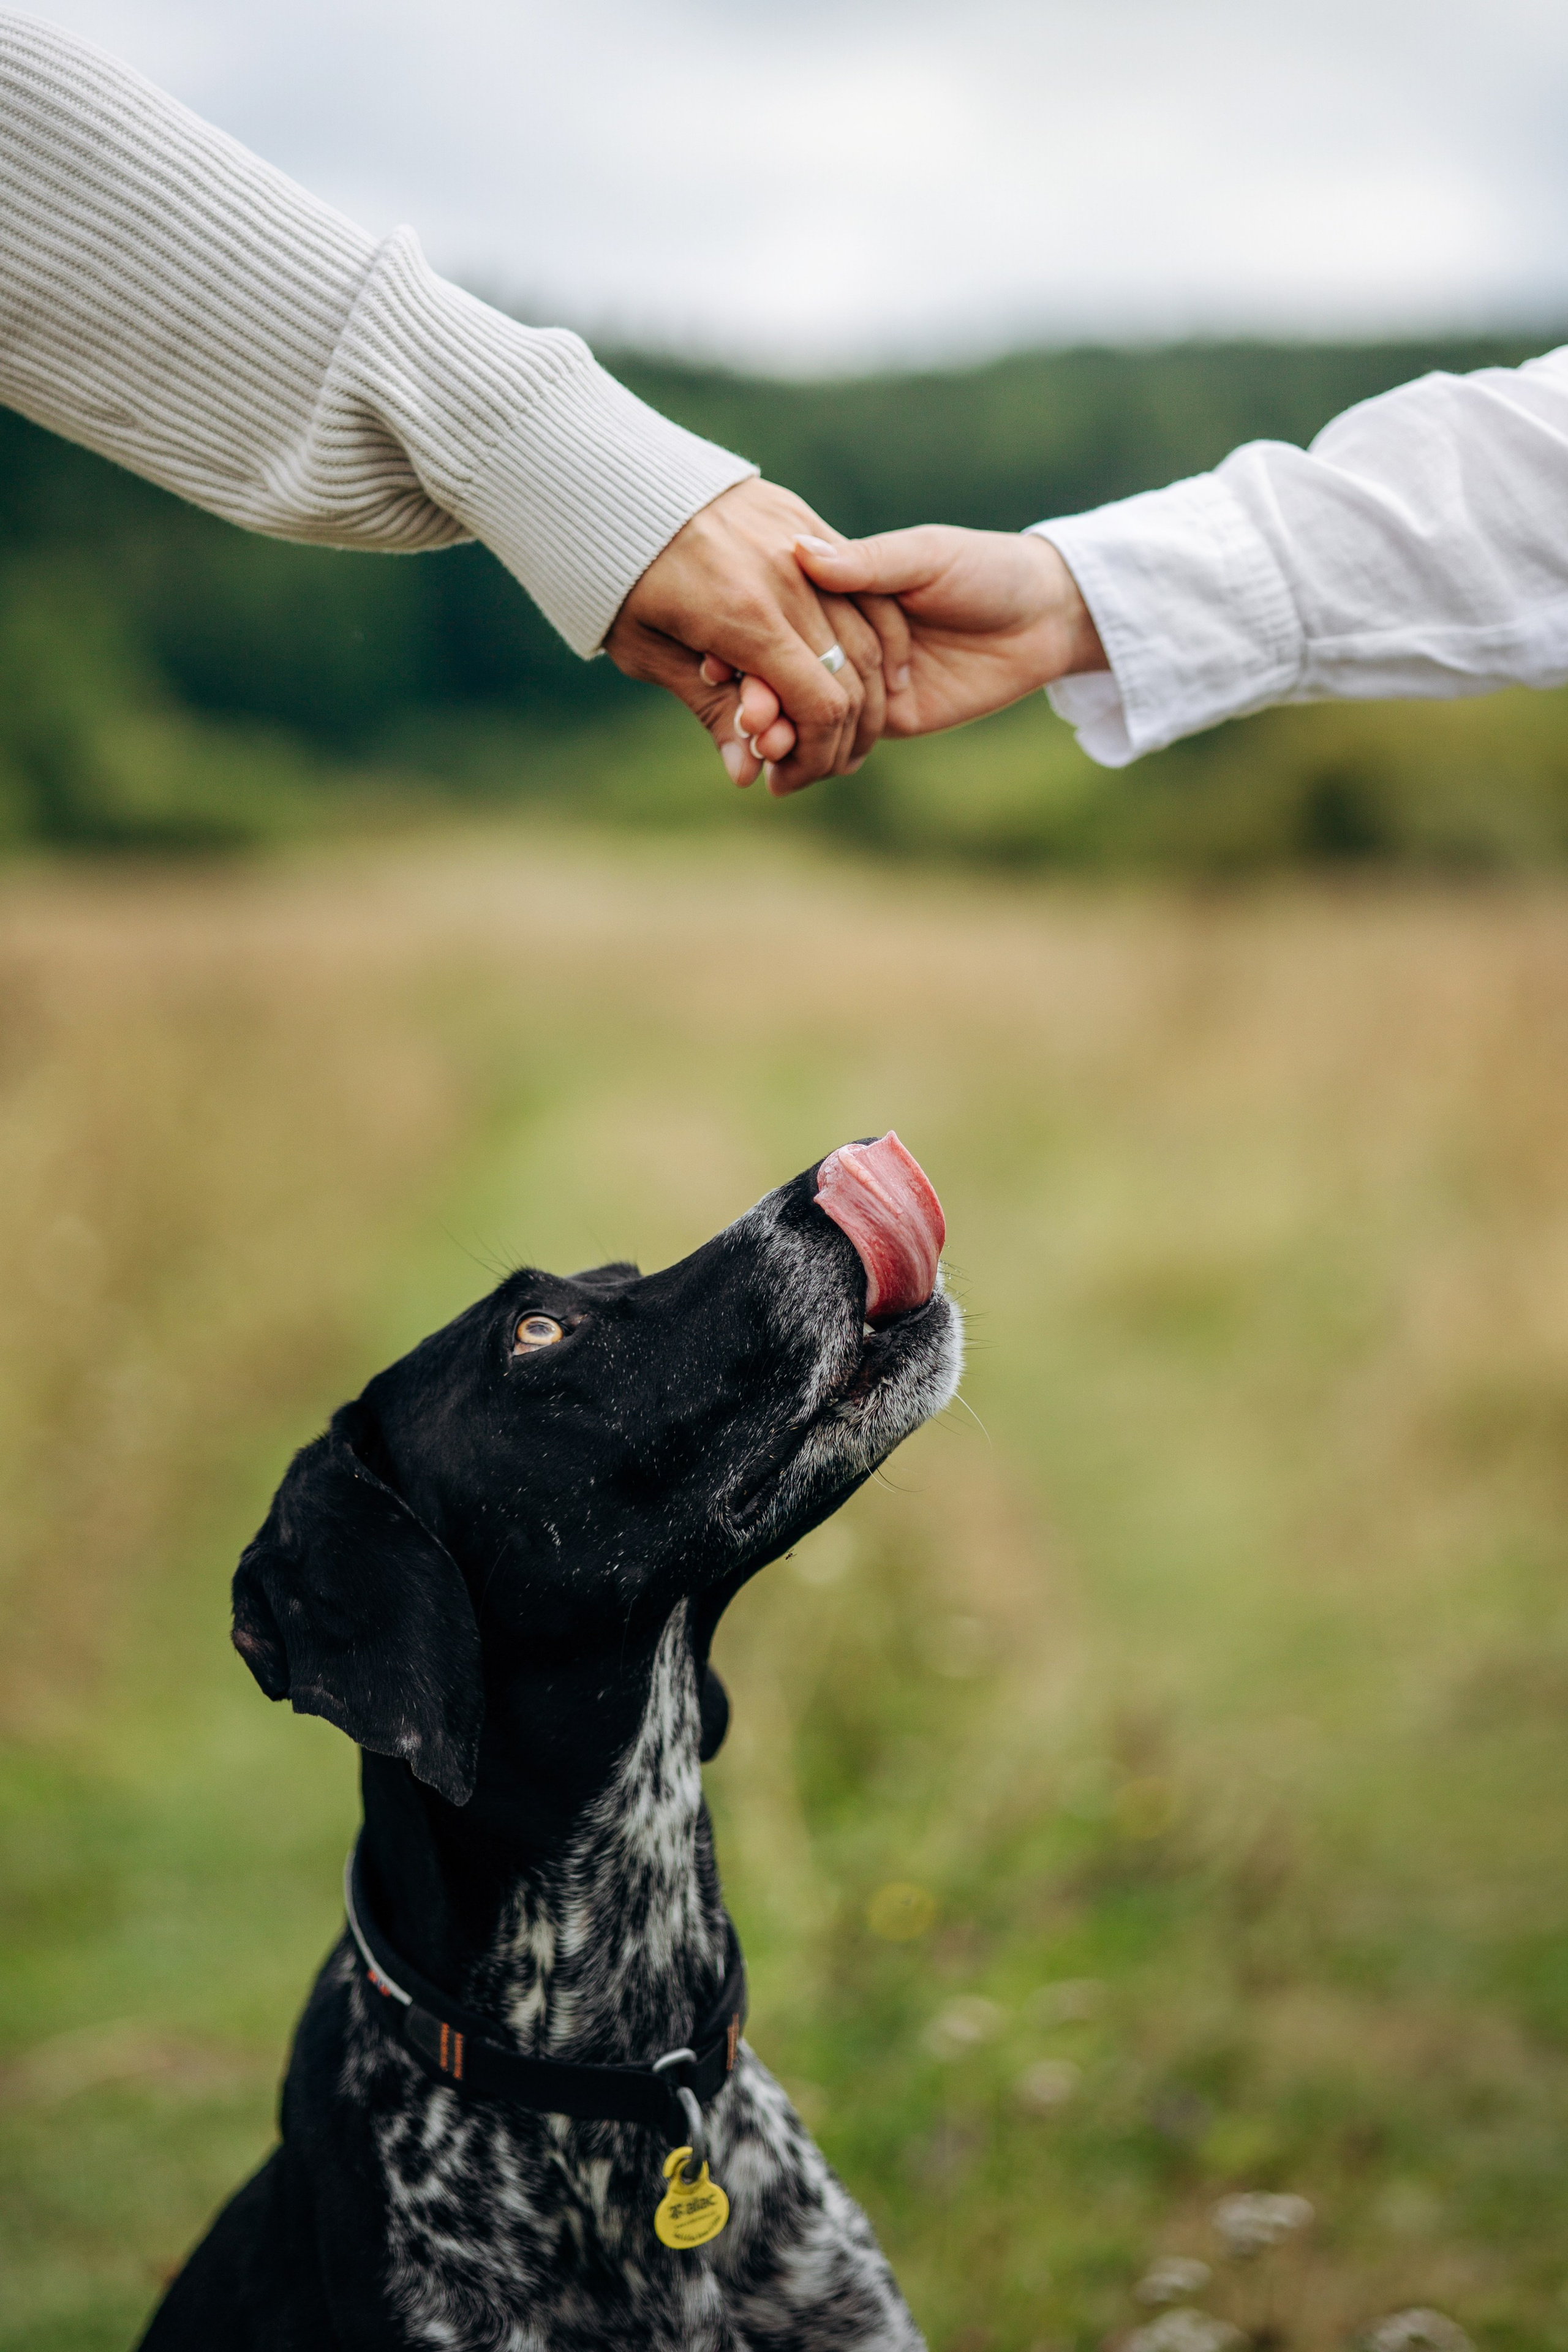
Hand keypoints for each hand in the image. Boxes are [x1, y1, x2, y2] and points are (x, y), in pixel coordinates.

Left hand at [605, 479, 909, 794]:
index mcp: (743, 616)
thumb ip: (709, 709)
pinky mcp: (805, 521)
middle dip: (841, 736)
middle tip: (818, 764)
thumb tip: (746, 775)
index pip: (820, 705)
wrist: (612, 482)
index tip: (790, 777)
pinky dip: (876, 638)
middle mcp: (786, 577)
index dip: (816, 755)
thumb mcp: (648, 652)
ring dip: (866, 694)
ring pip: (867, 635)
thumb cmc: (618, 577)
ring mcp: (802, 542)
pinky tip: (873, 677)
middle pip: (852, 677)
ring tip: (843, 730)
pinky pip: (864, 589)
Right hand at [724, 526, 1105, 755]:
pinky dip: (808, 761)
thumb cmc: (985, 569)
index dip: (745, 645)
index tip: (718, 664)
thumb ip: (868, 564)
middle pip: (782, 675)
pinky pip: (839, 746)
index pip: (776, 621)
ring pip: (802, 715)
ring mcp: (858, 683)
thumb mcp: (925, 557)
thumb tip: (804, 554)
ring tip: (761, 750)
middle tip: (745, 719)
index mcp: (837, 590)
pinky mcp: (884, 720)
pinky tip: (783, 776)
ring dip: (777, 735)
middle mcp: (837, 638)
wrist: (1044, 616)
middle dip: (759, 700)